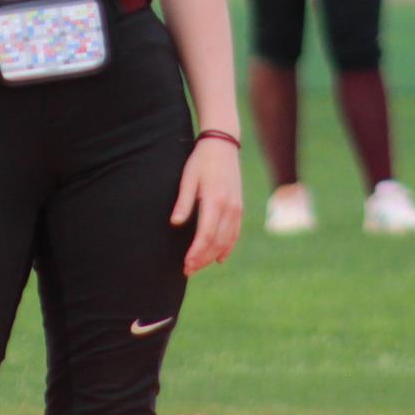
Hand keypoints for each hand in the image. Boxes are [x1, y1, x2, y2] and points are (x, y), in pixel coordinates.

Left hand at [172, 135, 242, 275]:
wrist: (222, 145)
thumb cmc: (201, 161)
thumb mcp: (188, 178)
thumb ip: (183, 202)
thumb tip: (175, 223)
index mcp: (214, 200)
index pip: (206, 235)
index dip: (196, 252)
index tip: (186, 263)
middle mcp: (229, 207)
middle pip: (217, 242)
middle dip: (203, 258)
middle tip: (188, 269)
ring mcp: (237, 207)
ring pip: (227, 240)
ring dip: (213, 256)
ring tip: (198, 265)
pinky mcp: (239, 206)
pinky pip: (235, 233)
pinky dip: (228, 247)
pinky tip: (219, 258)